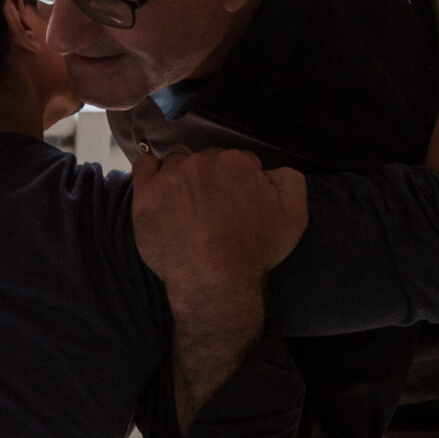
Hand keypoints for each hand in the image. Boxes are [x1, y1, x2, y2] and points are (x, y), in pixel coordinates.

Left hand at [130, 147, 307, 293]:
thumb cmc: (254, 250)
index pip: (240, 160)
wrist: (213, 277)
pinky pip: (144, 165)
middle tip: (212, 205)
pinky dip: (151, 171)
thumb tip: (271, 171)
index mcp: (238, 163)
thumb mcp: (294, 214)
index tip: (237, 200)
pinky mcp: (146, 192)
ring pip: (177, 161)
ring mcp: (171, 176)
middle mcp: (203, 162)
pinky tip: (158, 187)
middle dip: (212, 177)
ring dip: (182, 174)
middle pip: (208, 159)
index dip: (241, 180)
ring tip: (185, 200)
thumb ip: (289, 180)